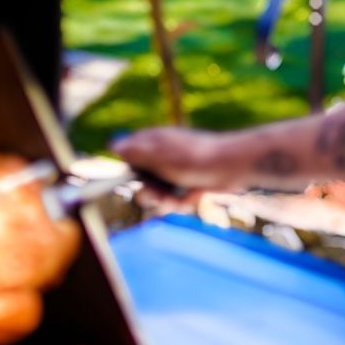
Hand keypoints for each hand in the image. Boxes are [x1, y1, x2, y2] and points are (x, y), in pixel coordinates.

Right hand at [111, 127, 239, 191]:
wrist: (232, 167)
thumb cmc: (193, 158)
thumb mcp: (159, 154)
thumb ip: (134, 150)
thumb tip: (112, 145)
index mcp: (151, 142)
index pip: (127, 157)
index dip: (129, 172)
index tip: (136, 181)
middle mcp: (160, 156)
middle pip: (140, 181)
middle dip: (149, 193)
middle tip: (161, 196)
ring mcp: (174, 171)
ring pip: (157, 194)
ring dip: (165, 201)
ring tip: (178, 200)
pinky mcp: (187, 184)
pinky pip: (173, 199)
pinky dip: (180, 202)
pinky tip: (190, 199)